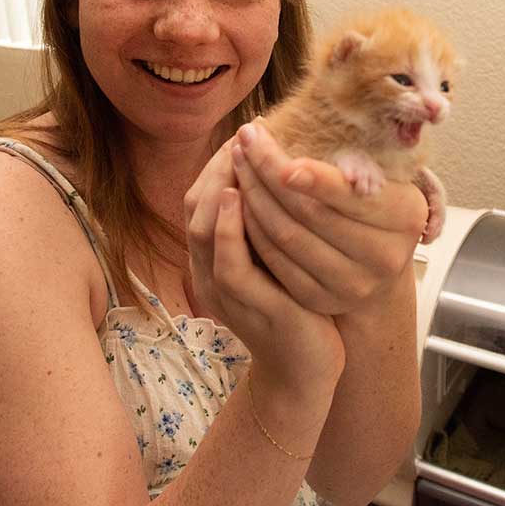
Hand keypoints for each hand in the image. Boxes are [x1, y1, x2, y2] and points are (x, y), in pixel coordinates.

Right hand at [184, 139, 344, 394]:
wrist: (309, 371)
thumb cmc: (300, 308)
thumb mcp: (278, 259)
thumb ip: (270, 222)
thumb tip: (285, 166)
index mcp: (214, 260)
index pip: (200, 200)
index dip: (218, 165)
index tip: (246, 135)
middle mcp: (210, 274)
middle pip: (195, 208)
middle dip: (218, 168)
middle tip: (243, 137)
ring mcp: (225, 292)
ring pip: (204, 231)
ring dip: (220, 188)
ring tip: (238, 155)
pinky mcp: (249, 307)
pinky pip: (228, 265)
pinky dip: (228, 230)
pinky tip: (241, 200)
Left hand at [229, 122, 426, 316]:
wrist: (379, 267)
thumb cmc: (377, 208)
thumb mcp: (382, 179)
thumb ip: (353, 162)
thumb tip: (304, 129)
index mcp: (406, 217)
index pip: (348, 193)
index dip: (309, 172)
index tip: (275, 145)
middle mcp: (384, 257)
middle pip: (310, 212)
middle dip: (268, 171)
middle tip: (246, 139)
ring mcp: (352, 284)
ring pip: (285, 235)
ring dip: (252, 195)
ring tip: (238, 161)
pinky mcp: (320, 299)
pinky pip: (273, 261)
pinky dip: (250, 228)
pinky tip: (240, 199)